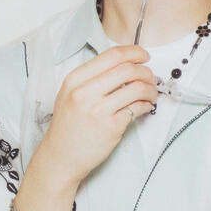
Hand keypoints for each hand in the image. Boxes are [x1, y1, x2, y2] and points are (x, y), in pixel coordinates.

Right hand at [35, 44, 156, 188]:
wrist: (60, 157)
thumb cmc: (68, 125)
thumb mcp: (70, 93)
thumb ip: (93, 77)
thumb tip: (126, 64)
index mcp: (76, 79)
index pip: (112, 55)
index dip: (134, 52)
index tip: (143, 56)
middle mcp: (85, 92)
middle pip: (128, 69)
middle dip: (146, 71)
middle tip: (150, 77)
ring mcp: (98, 110)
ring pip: (137, 88)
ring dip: (150, 89)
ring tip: (150, 93)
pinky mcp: (111, 127)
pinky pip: (137, 108)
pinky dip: (146, 105)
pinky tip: (144, 106)